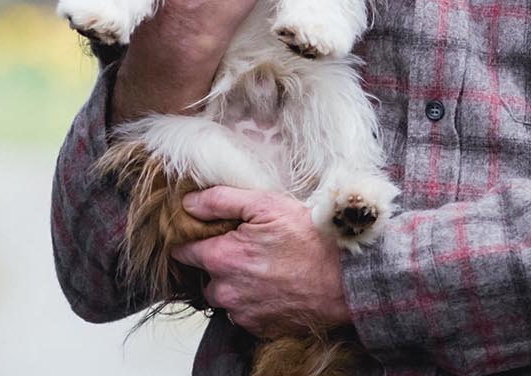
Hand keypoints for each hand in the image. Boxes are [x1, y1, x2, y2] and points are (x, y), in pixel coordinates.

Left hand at [170, 186, 351, 337]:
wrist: (347, 279)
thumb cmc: (311, 239)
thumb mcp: (267, 204)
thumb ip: (220, 200)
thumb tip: (188, 202)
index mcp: (222, 258)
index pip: (183, 252)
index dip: (194, 239)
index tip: (210, 233)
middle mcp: (226, 291)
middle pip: (205, 277)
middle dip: (220, 263)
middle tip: (250, 249)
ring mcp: (242, 314)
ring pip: (226, 297)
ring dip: (237, 285)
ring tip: (266, 268)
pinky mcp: (260, 329)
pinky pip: (245, 314)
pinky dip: (254, 301)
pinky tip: (276, 286)